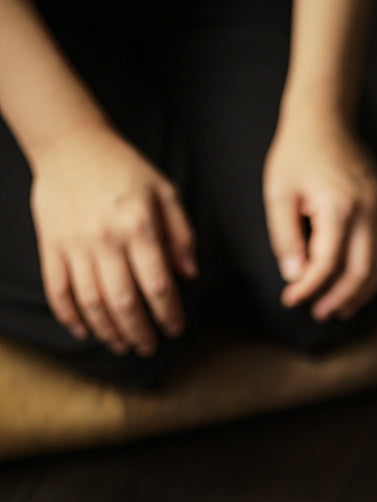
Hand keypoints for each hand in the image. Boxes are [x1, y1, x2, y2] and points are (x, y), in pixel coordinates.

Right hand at [30, 124, 197, 354]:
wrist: (71, 144)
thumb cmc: (124, 169)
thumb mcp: (165, 192)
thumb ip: (182, 235)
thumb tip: (190, 274)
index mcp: (139, 226)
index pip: (158, 284)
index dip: (169, 313)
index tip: (175, 329)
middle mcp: (106, 239)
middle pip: (124, 301)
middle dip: (139, 332)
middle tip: (148, 347)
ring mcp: (75, 244)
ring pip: (91, 302)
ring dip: (108, 331)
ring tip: (122, 346)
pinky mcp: (51, 245)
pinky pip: (58, 289)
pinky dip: (69, 316)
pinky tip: (84, 331)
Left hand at [263, 114, 376, 321]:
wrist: (326, 118)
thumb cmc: (297, 154)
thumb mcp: (278, 193)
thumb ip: (285, 238)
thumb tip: (295, 277)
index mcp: (338, 206)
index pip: (327, 263)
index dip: (309, 288)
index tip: (291, 299)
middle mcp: (368, 209)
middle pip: (361, 271)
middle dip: (338, 298)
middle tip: (318, 313)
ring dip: (364, 293)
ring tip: (341, 308)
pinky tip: (365, 285)